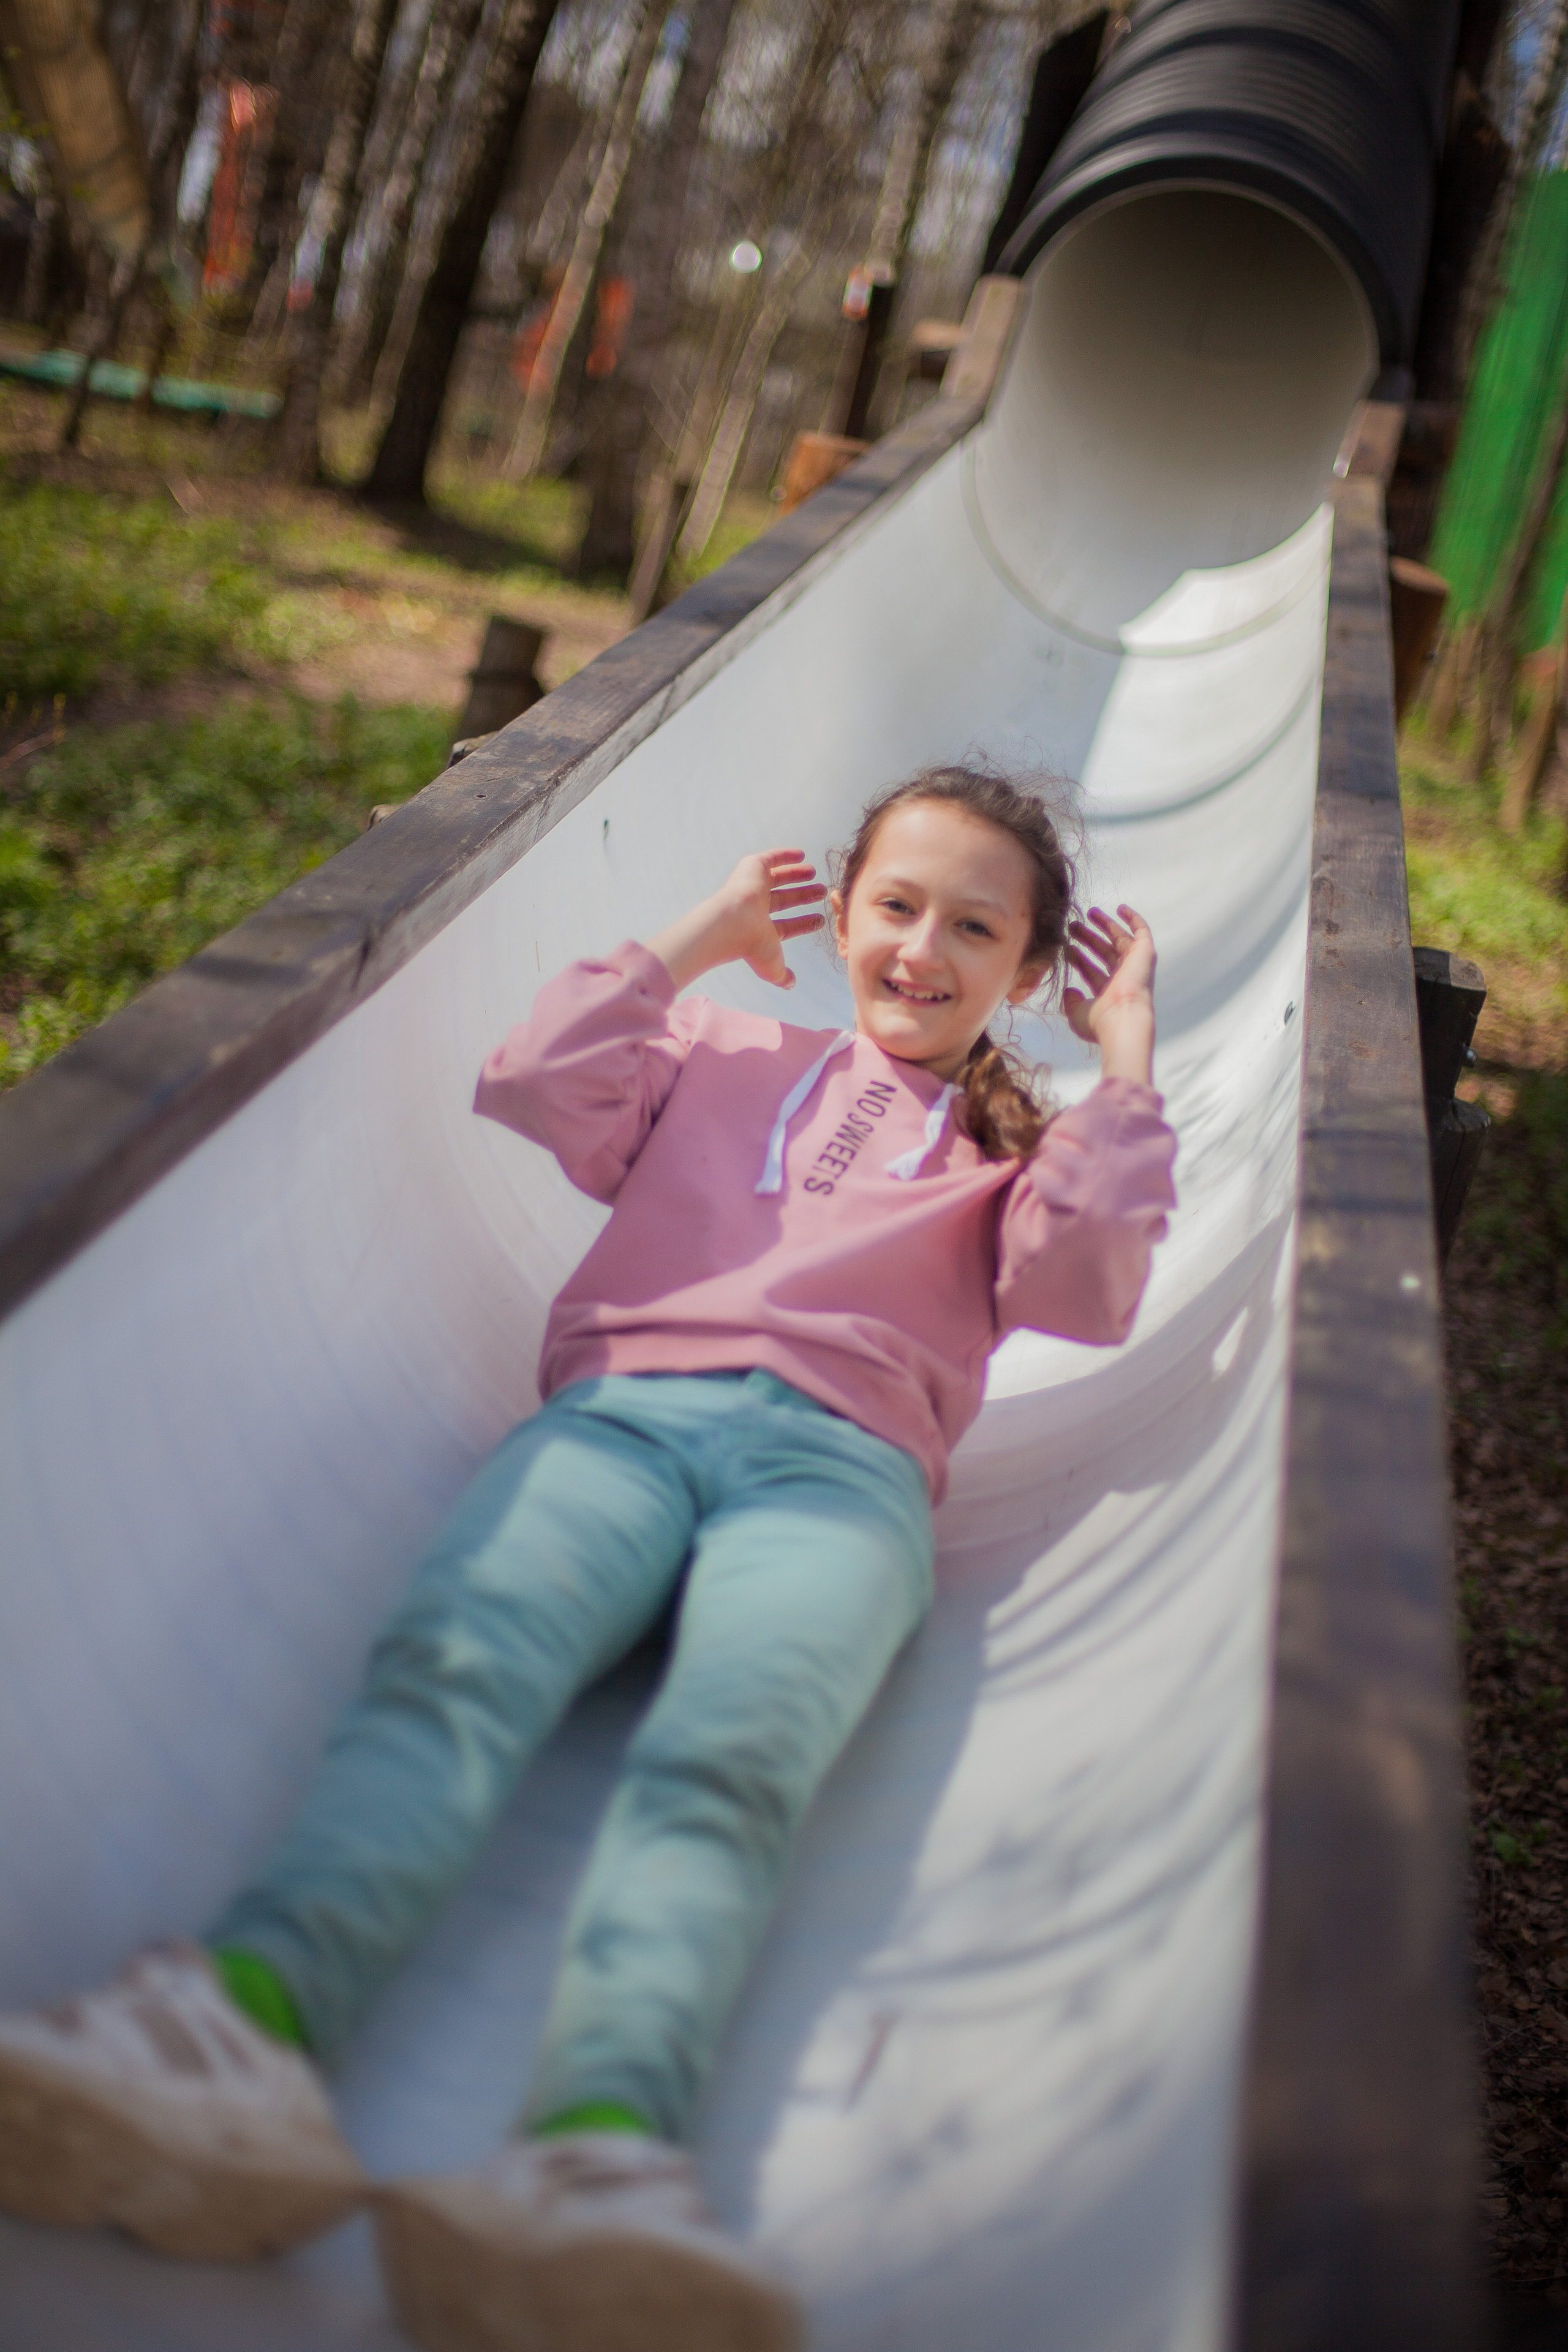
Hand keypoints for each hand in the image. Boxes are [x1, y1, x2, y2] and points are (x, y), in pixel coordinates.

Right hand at [648, 849, 826, 992]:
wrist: (732, 923)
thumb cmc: (751, 946)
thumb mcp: (772, 966)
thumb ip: (782, 975)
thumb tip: (790, 984)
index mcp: (761, 929)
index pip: (787, 926)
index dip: (804, 923)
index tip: (821, 919)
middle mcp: (756, 908)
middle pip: (785, 900)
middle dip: (804, 897)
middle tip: (822, 893)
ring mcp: (753, 887)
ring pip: (779, 879)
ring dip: (797, 876)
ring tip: (815, 873)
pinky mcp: (752, 867)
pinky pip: (771, 858)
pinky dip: (785, 855)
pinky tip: (801, 854)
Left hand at [1062, 904, 1155, 1083]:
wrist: (1122, 1018)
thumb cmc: (1100, 1021)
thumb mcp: (1077, 1014)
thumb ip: (1071, 1003)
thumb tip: (1068, 991)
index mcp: (1109, 993)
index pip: (1092, 971)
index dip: (1079, 959)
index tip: (1066, 947)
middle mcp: (1123, 978)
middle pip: (1104, 953)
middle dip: (1089, 939)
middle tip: (1073, 926)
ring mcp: (1135, 965)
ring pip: (1119, 940)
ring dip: (1105, 926)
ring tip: (1089, 912)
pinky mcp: (1144, 953)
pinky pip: (1141, 931)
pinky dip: (1133, 919)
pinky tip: (1120, 908)